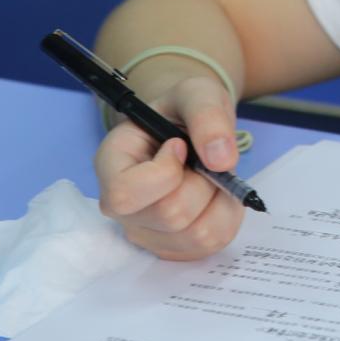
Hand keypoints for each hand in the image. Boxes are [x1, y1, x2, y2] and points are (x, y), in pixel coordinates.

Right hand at [93, 72, 243, 259]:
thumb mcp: (197, 93)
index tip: (180, 145)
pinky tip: (216, 193)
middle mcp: (120, 206)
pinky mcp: (173, 247)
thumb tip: (221, 161)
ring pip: (196, 234)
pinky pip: (213, 242)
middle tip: (201, 160)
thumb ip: (208, 115)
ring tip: (208, 175)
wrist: (191, 128)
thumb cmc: (184, 110)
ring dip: (218, 199)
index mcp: (111, 164)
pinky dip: (228, 214)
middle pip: (170, 215)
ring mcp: (146, 231)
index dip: (165, 172)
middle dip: (202, 182)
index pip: (125, 193)